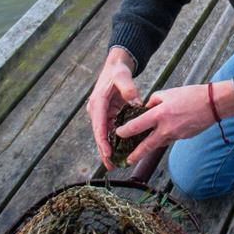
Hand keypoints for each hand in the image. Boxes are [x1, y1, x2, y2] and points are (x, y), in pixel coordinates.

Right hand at [86, 47, 140, 169]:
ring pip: (104, 135)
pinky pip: (111, 131)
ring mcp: (102, 114)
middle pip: (99, 134)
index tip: (108, 152)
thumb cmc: (118, 72)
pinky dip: (115, 142)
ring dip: (108, 150)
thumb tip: (137, 104)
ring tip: (114, 165)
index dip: (103, 140)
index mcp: (98, 103)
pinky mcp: (108, 115)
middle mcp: (97, 110)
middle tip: (110, 166)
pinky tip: (120, 153)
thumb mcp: (123, 77)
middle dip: (104, 151)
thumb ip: (129, 90)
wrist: (115, 67)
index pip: (99, 125)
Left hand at [115, 81, 233, 165]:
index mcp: (159, 114)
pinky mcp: (183, 137)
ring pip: (158, 144)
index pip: (137, 126)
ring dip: (149, 148)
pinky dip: (163, 139)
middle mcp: (166, 128)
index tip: (118, 134)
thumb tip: (146, 109)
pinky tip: (160, 136)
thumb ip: (153, 101)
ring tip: (139, 153)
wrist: (212, 104)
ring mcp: (175, 135)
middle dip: (135, 154)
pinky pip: (169, 140)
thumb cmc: (190, 95)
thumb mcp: (168, 93)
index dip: (125, 132)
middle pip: (146, 145)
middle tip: (127, 160)